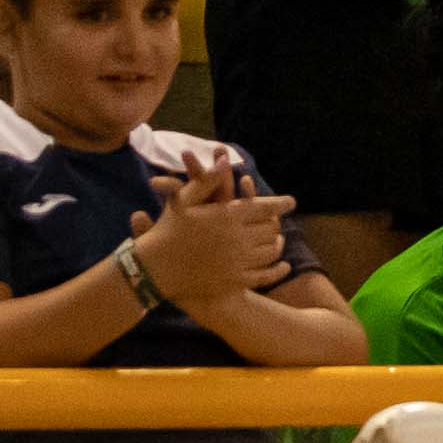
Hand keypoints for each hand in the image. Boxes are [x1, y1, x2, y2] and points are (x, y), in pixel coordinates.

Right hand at [138, 149, 296, 307]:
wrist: (151, 270)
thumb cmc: (166, 231)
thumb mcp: (184, 201)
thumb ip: (208, 180)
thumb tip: (226, 161)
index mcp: (227, 216)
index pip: (264, 207)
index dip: (280, 204)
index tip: (291, 202)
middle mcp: (236, 237)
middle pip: (270, 229)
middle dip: (275, 225)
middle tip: (279, 223)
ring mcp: (236, 261)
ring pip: (270, 251)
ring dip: (277, 245)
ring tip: (279, 242)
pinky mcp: (233, 282)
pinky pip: (265, 276)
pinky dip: (277, 270)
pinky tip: (283, 266)